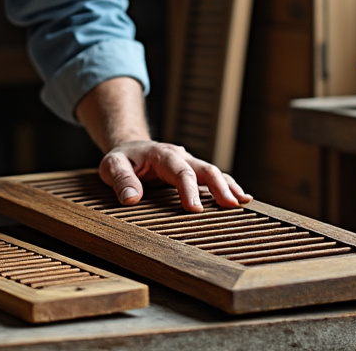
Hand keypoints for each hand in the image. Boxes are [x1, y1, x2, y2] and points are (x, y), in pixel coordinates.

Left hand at [98, 140, 252, 212]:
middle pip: (205, 169)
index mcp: (163, 155)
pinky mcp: (193, 172)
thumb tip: (131, 198)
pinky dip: (228, 186)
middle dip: (220, 187)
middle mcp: (181, 157)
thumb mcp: (112, 165)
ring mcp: (189, 163)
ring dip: (228, 186)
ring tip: (243, 203)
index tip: (196, 209)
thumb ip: (120, 180)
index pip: (180, 172)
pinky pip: (213, 178)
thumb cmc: (122, 158)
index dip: (190, 189)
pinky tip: (242, 199)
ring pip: (214, 172)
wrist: (129, 147)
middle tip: (231, 206)